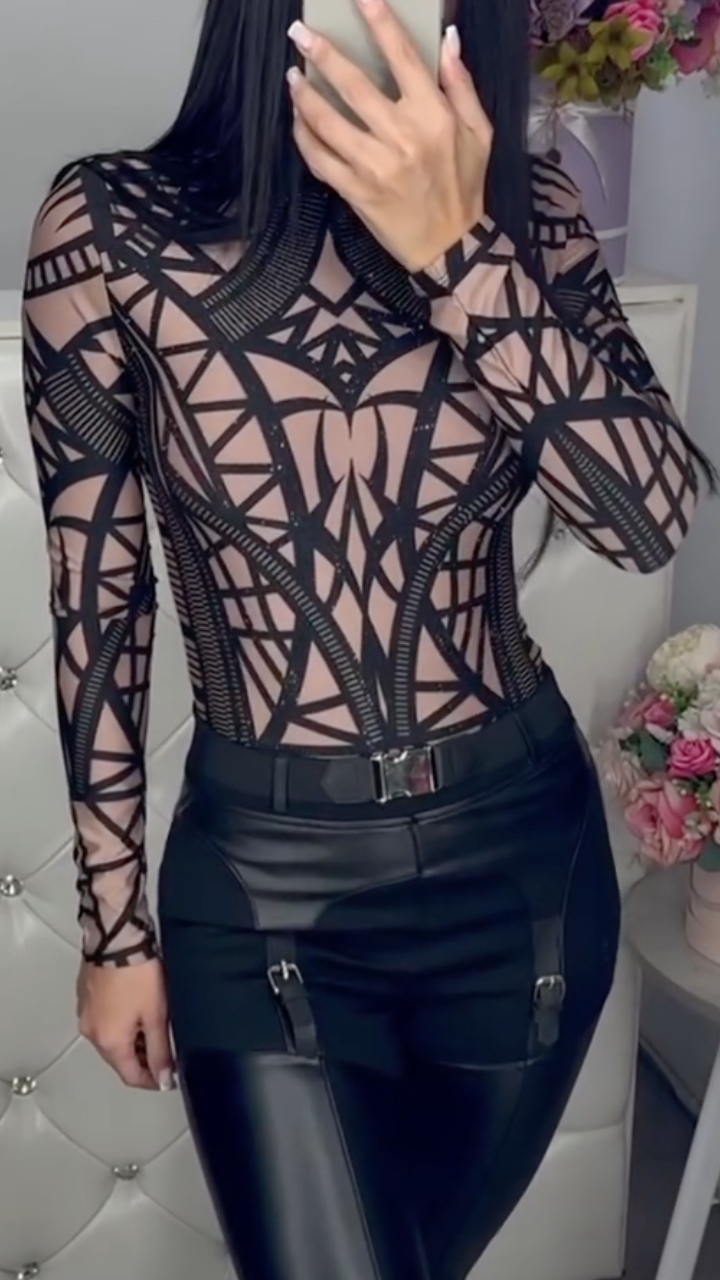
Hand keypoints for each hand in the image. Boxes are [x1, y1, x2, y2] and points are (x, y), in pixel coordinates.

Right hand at [77, 957, 175, 1090]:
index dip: (152, 1080)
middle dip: (142, 1058)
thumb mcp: (157, 1016)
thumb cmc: (138, 975)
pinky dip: (120, 1022)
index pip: (131, 1076)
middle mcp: (91, 1032)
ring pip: (111, 1038)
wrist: (117, 939)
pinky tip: (136, 1007)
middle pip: (119, 1058)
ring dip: (131, 1039)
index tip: (169, 1075)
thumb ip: (160, 1051)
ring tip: (154, 1023)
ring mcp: (85, 1013)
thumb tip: (163, 1081)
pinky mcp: (86, 996)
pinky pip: (104, 1019)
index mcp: (109, 1043)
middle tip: (166, 1047)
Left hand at [287, 0, 492, 273]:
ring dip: (304, 96)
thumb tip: (448, 38)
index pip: (402, 57)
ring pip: (328, 122)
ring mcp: (375, 166)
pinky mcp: (356, 192)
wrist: (449, 247)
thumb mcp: (478, 132)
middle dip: (321, 53)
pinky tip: (298, 121)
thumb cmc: (464, 186)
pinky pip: (320, 159)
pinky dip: (304, 137)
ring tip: (292, 78)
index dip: (379, 22)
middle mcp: (402, 137)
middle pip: (353, 85)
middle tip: (297, 32)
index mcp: (433, 115)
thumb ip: (461, 84)